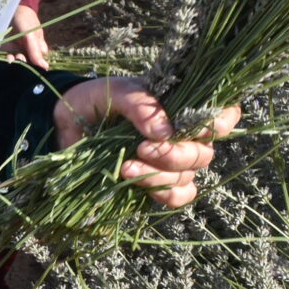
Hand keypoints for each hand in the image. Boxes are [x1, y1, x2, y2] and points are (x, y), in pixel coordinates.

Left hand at [7, 4, 51, 69]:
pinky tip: (8, 58)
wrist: (11, 9)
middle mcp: (29, 51)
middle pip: (29, 65)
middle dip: (25, 65)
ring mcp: (19, 50)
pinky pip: (10, 59)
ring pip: (19, 63)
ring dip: (16, 63)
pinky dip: (9, 61)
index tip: (32, 64)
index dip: (36, 66)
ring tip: (13, 58)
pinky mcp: (8, 50)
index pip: (40, 63)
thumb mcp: (31, 35)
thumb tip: (45, 68)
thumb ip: (35, 51)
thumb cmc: (26, 21)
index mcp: (39, 48)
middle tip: (21, 57)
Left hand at [52, 78, 240, 209]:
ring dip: (159, 175)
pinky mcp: (155, 185)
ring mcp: (171, 163)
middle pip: (204, 154)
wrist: (66, 125)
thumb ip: (141, 104)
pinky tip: (134, 181)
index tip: (196, 128)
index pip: (223, 115)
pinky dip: (161, 193)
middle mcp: (183, 136)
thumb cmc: (94, 100)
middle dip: (175, 155)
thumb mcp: (114, 91)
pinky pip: (177, 197)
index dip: (221, 123)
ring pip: (188, 177)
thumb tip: (167, 132)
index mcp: (181, 106)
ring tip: (125, 166)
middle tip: (142, 147)